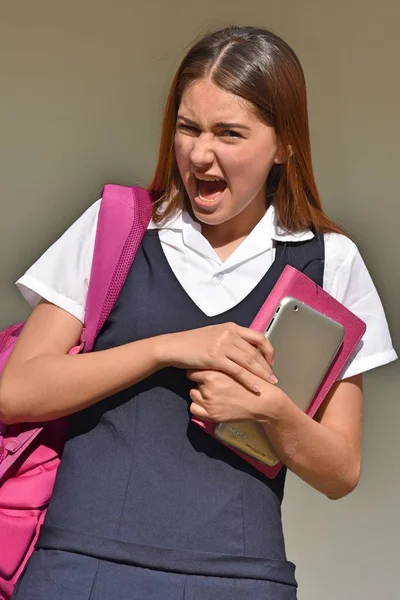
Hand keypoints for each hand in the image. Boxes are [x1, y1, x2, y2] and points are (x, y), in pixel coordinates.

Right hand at [158, 322, 276, 391]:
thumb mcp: (214, 335)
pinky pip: (238, 371)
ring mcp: (223, 345)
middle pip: (256, 350)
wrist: (174, 346)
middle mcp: (230, 334)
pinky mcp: (216, 358)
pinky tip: (256, 388)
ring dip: (262, 373)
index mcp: (231, 327)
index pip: (258, 337)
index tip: (271, 361)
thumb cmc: (192, 343)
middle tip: (274, 377)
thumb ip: (229, 339)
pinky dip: (249, 380)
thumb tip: (243, 348)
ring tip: (271, 383)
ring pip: (250, 361)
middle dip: (267, 365)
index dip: (268, 350)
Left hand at [187, 369, 285, 422]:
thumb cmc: (252, 382)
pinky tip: (208, 404)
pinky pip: (194, 409)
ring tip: (212, 393)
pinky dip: (198, 407)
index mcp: (214, 373)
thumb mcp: (237, 366)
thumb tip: (207, 359)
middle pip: (192, 381)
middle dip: (200, 381)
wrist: (263, 401)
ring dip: (199, 393)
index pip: (193, 370)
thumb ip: (221, 362)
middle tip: (211, 383)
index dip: (199, 370)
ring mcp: (209, 402)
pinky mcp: (211, 415)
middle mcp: (209, 387)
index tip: (204, 371)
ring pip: (192, 394)